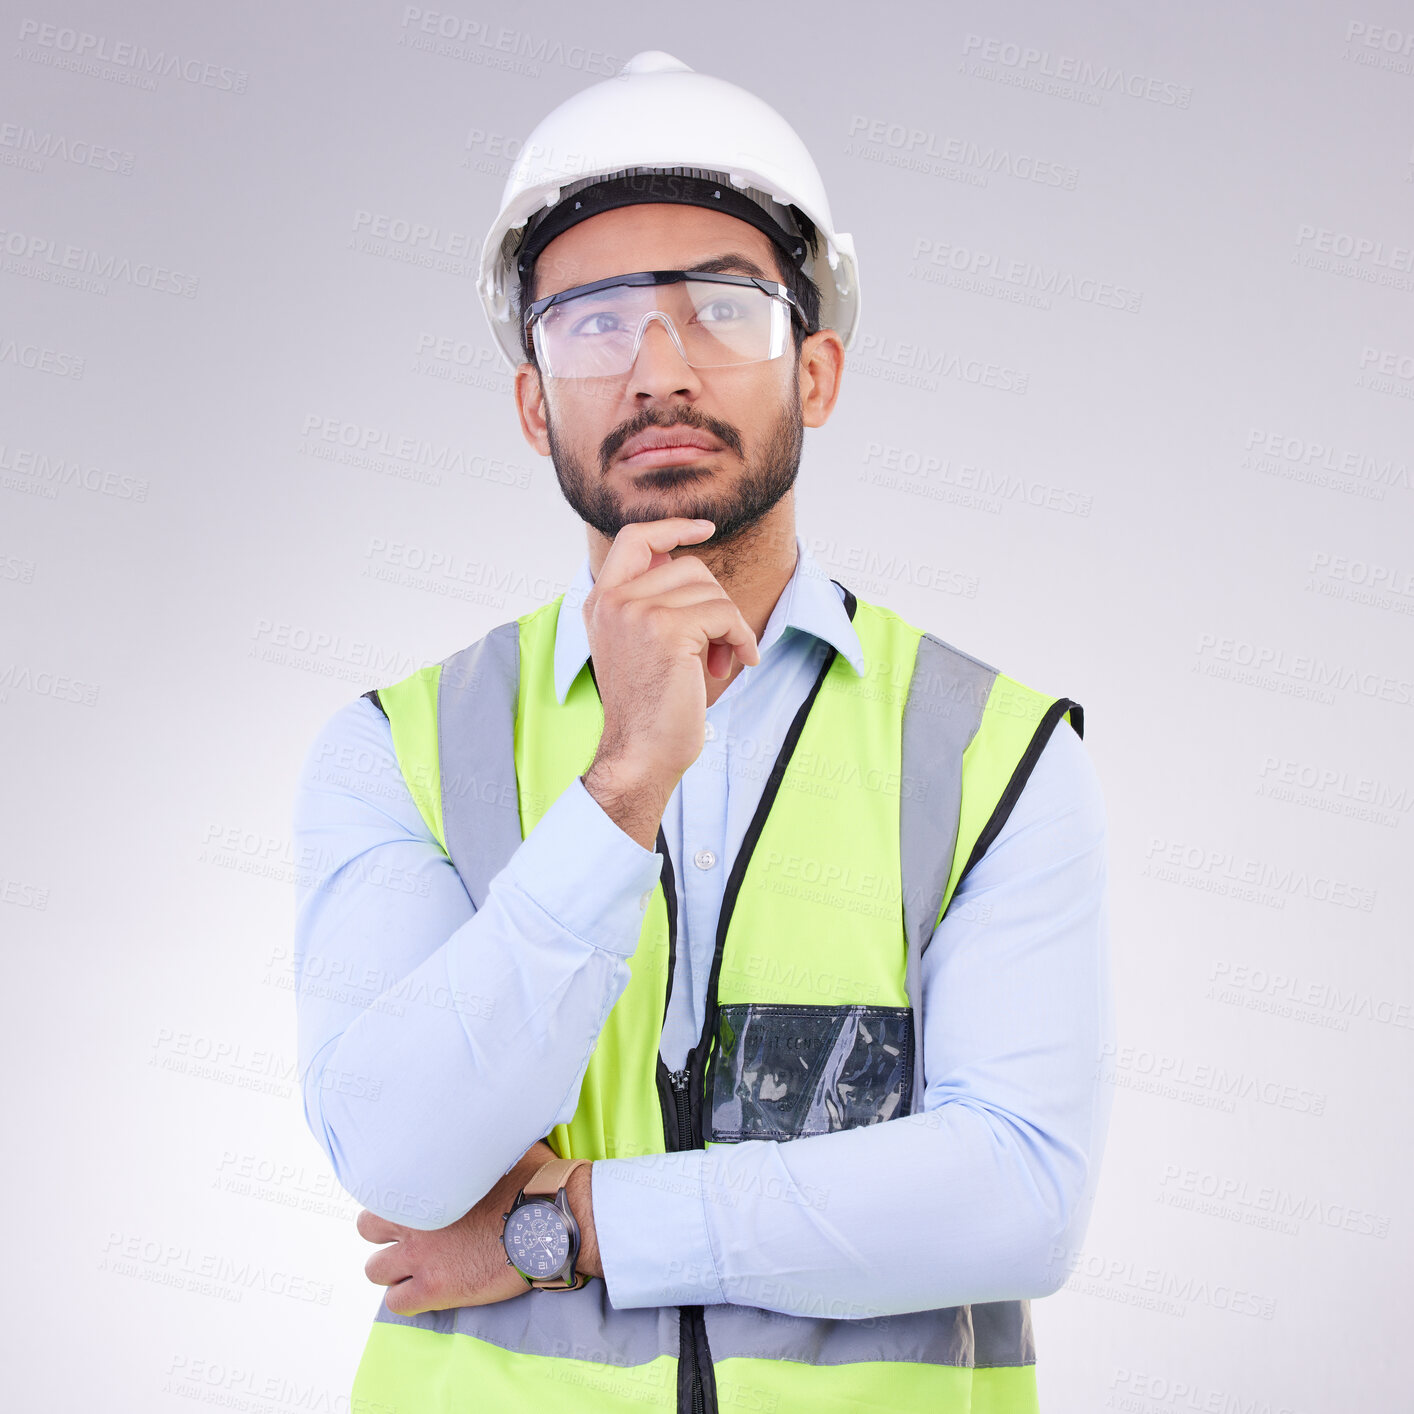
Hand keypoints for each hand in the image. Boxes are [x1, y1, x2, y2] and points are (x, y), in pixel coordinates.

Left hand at [357, 1141, 559, 1315]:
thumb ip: (480, 1143)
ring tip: (418, 1266)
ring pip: (375, 1271)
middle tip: (410, 1235)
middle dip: (385, 1232)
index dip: (395, 1198)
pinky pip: (397, 1304)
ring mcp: (422, 1257)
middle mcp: (414, 1221)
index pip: (380, 1189)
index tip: (413, 1203)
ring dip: (393, 1269)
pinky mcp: (436, 1289)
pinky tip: (429, 1291)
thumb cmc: (533, 1179)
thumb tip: (485, 1122)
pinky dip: (408, 1299)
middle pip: (367, 1230)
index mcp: (426, 1184)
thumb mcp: (503, 1147)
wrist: (550, 1221)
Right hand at [581, 518, 759, 846]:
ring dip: (730, 626)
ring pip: (710, 591)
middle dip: (715, 602)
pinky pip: (725, 614)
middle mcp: (612, 600)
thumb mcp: (640, 645)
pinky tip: (740, 662)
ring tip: (723, 661)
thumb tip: (684, 561)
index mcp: (600, 602)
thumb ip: (652, 603)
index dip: (672, 527)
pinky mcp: (667, 630)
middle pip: (688, 567)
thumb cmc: (649, 709)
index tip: (704, 528)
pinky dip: (742, 638)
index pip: (633, 538)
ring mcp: (636, 612)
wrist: (640, 754)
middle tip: (720, 645)